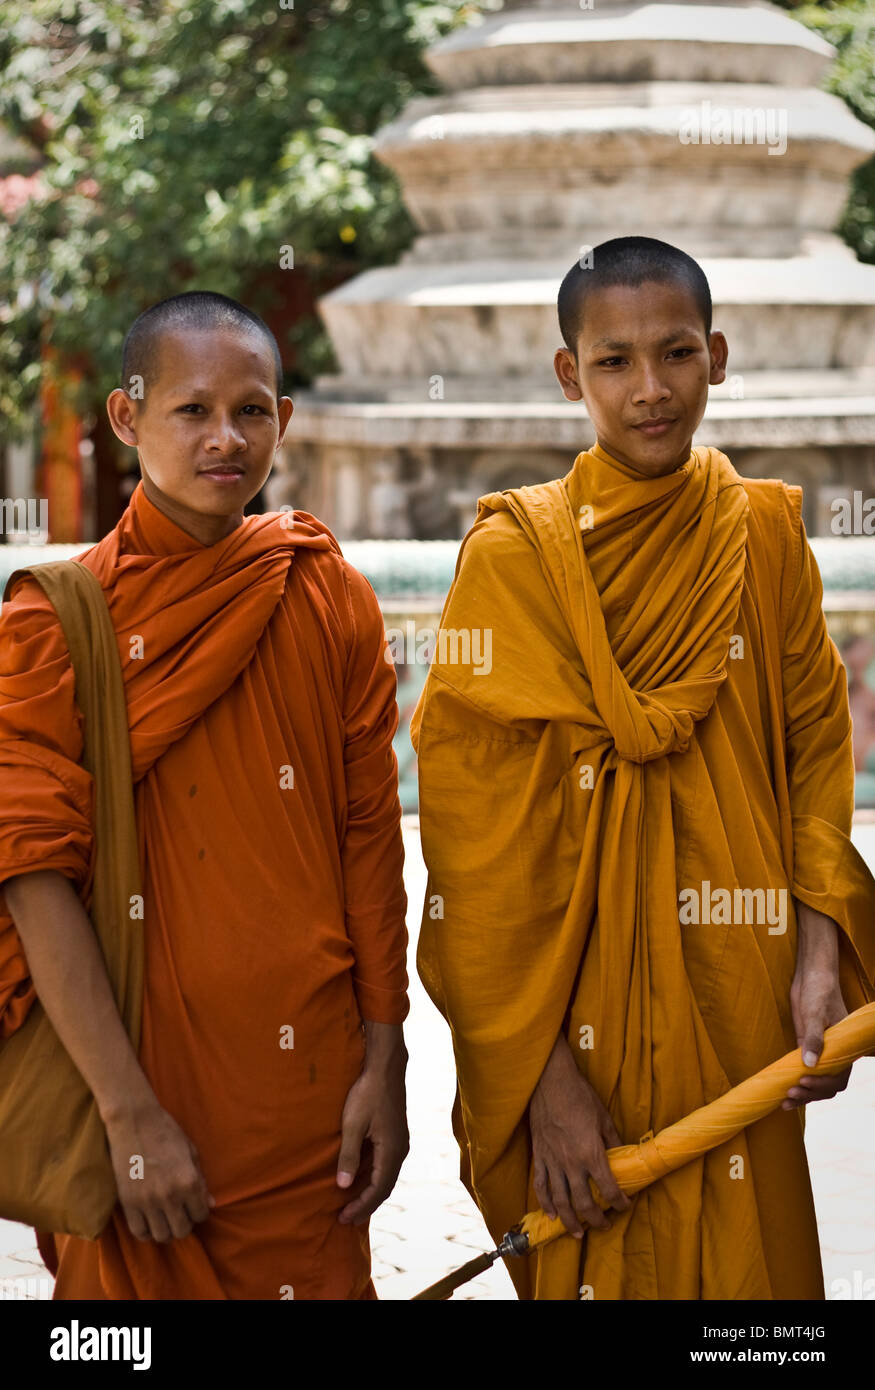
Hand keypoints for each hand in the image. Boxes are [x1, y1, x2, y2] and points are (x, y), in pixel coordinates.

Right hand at [104, 1102, 214, 1241]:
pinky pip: (139, 1232)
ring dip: (166, 1230)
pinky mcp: (128, 1202)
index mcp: (189, 1181)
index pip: (201, 1215)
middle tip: (180, 1213)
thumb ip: (201, 1180)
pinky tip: (149, 1220)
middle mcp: (170, 1195)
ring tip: (165, 1218)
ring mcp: (147, 1201)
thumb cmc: (166, 1132)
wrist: (134, 1121)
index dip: (199, 1211)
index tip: (194, 1205)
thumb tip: (211, 1204)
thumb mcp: (191, 1152)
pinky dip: (146, 1231)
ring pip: (161, 1236)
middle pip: (182, 1231)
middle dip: (184, 1224)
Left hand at [336, 1025, 407, 1225]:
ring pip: (387, 1177)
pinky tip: (361, 1179)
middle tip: (346, 1219)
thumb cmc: (367, 1094)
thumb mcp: (352, 1125)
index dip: (361, 1206)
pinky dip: (374, 1178)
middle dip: (366, 1205)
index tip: (343, 1218)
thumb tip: (343, 1186)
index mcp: (391, 1151)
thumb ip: (349, 1156)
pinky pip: (386, 1165)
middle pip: (385, 1188)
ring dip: (370, 1193)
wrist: (385, 1068)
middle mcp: (400, 1151)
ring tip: (352, 1204)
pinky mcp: (396, 1135)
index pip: (377, 1190)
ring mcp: (400, 1142)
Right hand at [529, 1034, 630, 1237]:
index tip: (624, 1206)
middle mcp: (571, 1163)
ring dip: (570, 1221)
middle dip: (596, 1219)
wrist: (549, 1082)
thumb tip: (623, 1155)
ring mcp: (553, 1161)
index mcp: (591, 1153)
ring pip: (560, 1201)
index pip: (608, 1188)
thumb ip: (613, 1141)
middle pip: (583, 1203)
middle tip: (604, 1226)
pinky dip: (545, 1203)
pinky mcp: (539, 1156)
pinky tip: (551, 1215)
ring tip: (578, 1233)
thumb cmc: (580, 1096)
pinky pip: (541, 1186)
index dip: (619, 1202)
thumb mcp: (603, 1117)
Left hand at [784, 902, 850, 1109]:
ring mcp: (819, 1052)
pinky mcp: (804, 1048)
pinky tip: (783, 1091)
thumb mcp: (815, 1013)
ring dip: (803, 1094)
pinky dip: (796, 1083)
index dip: (822, 1085)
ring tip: (784, 1100)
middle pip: (827, 1085)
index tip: (804, 1081)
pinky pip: (803, 1072)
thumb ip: (814, 1038)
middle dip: (810, 1094)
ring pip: (816, 1083)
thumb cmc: (818, 992)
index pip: (837, 1077)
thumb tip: (809, 1064)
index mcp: (843, 1049)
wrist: (811, 977)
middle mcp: (833, 1054)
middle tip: (790, 1094)